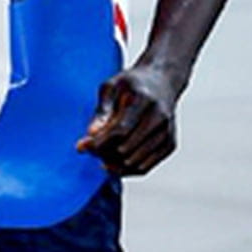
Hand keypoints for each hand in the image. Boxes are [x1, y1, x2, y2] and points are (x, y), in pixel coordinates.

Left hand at [77, 61, 178, 175]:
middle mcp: (160, 117)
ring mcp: (167, 132)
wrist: (162, 81)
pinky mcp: (170, 145)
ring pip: (135, 163)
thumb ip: (101, 110)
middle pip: (126, 148)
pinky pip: (144, 168)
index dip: (99, 142)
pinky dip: (126, 170)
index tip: (82, 146)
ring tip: (102, 154)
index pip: (120, 130)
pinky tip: (114, 162)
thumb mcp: (111, 87)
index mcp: (144, 100)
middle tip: (91, 149)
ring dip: (113, 164)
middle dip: (103, 153)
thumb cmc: (132, 84)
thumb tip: (92, 133)